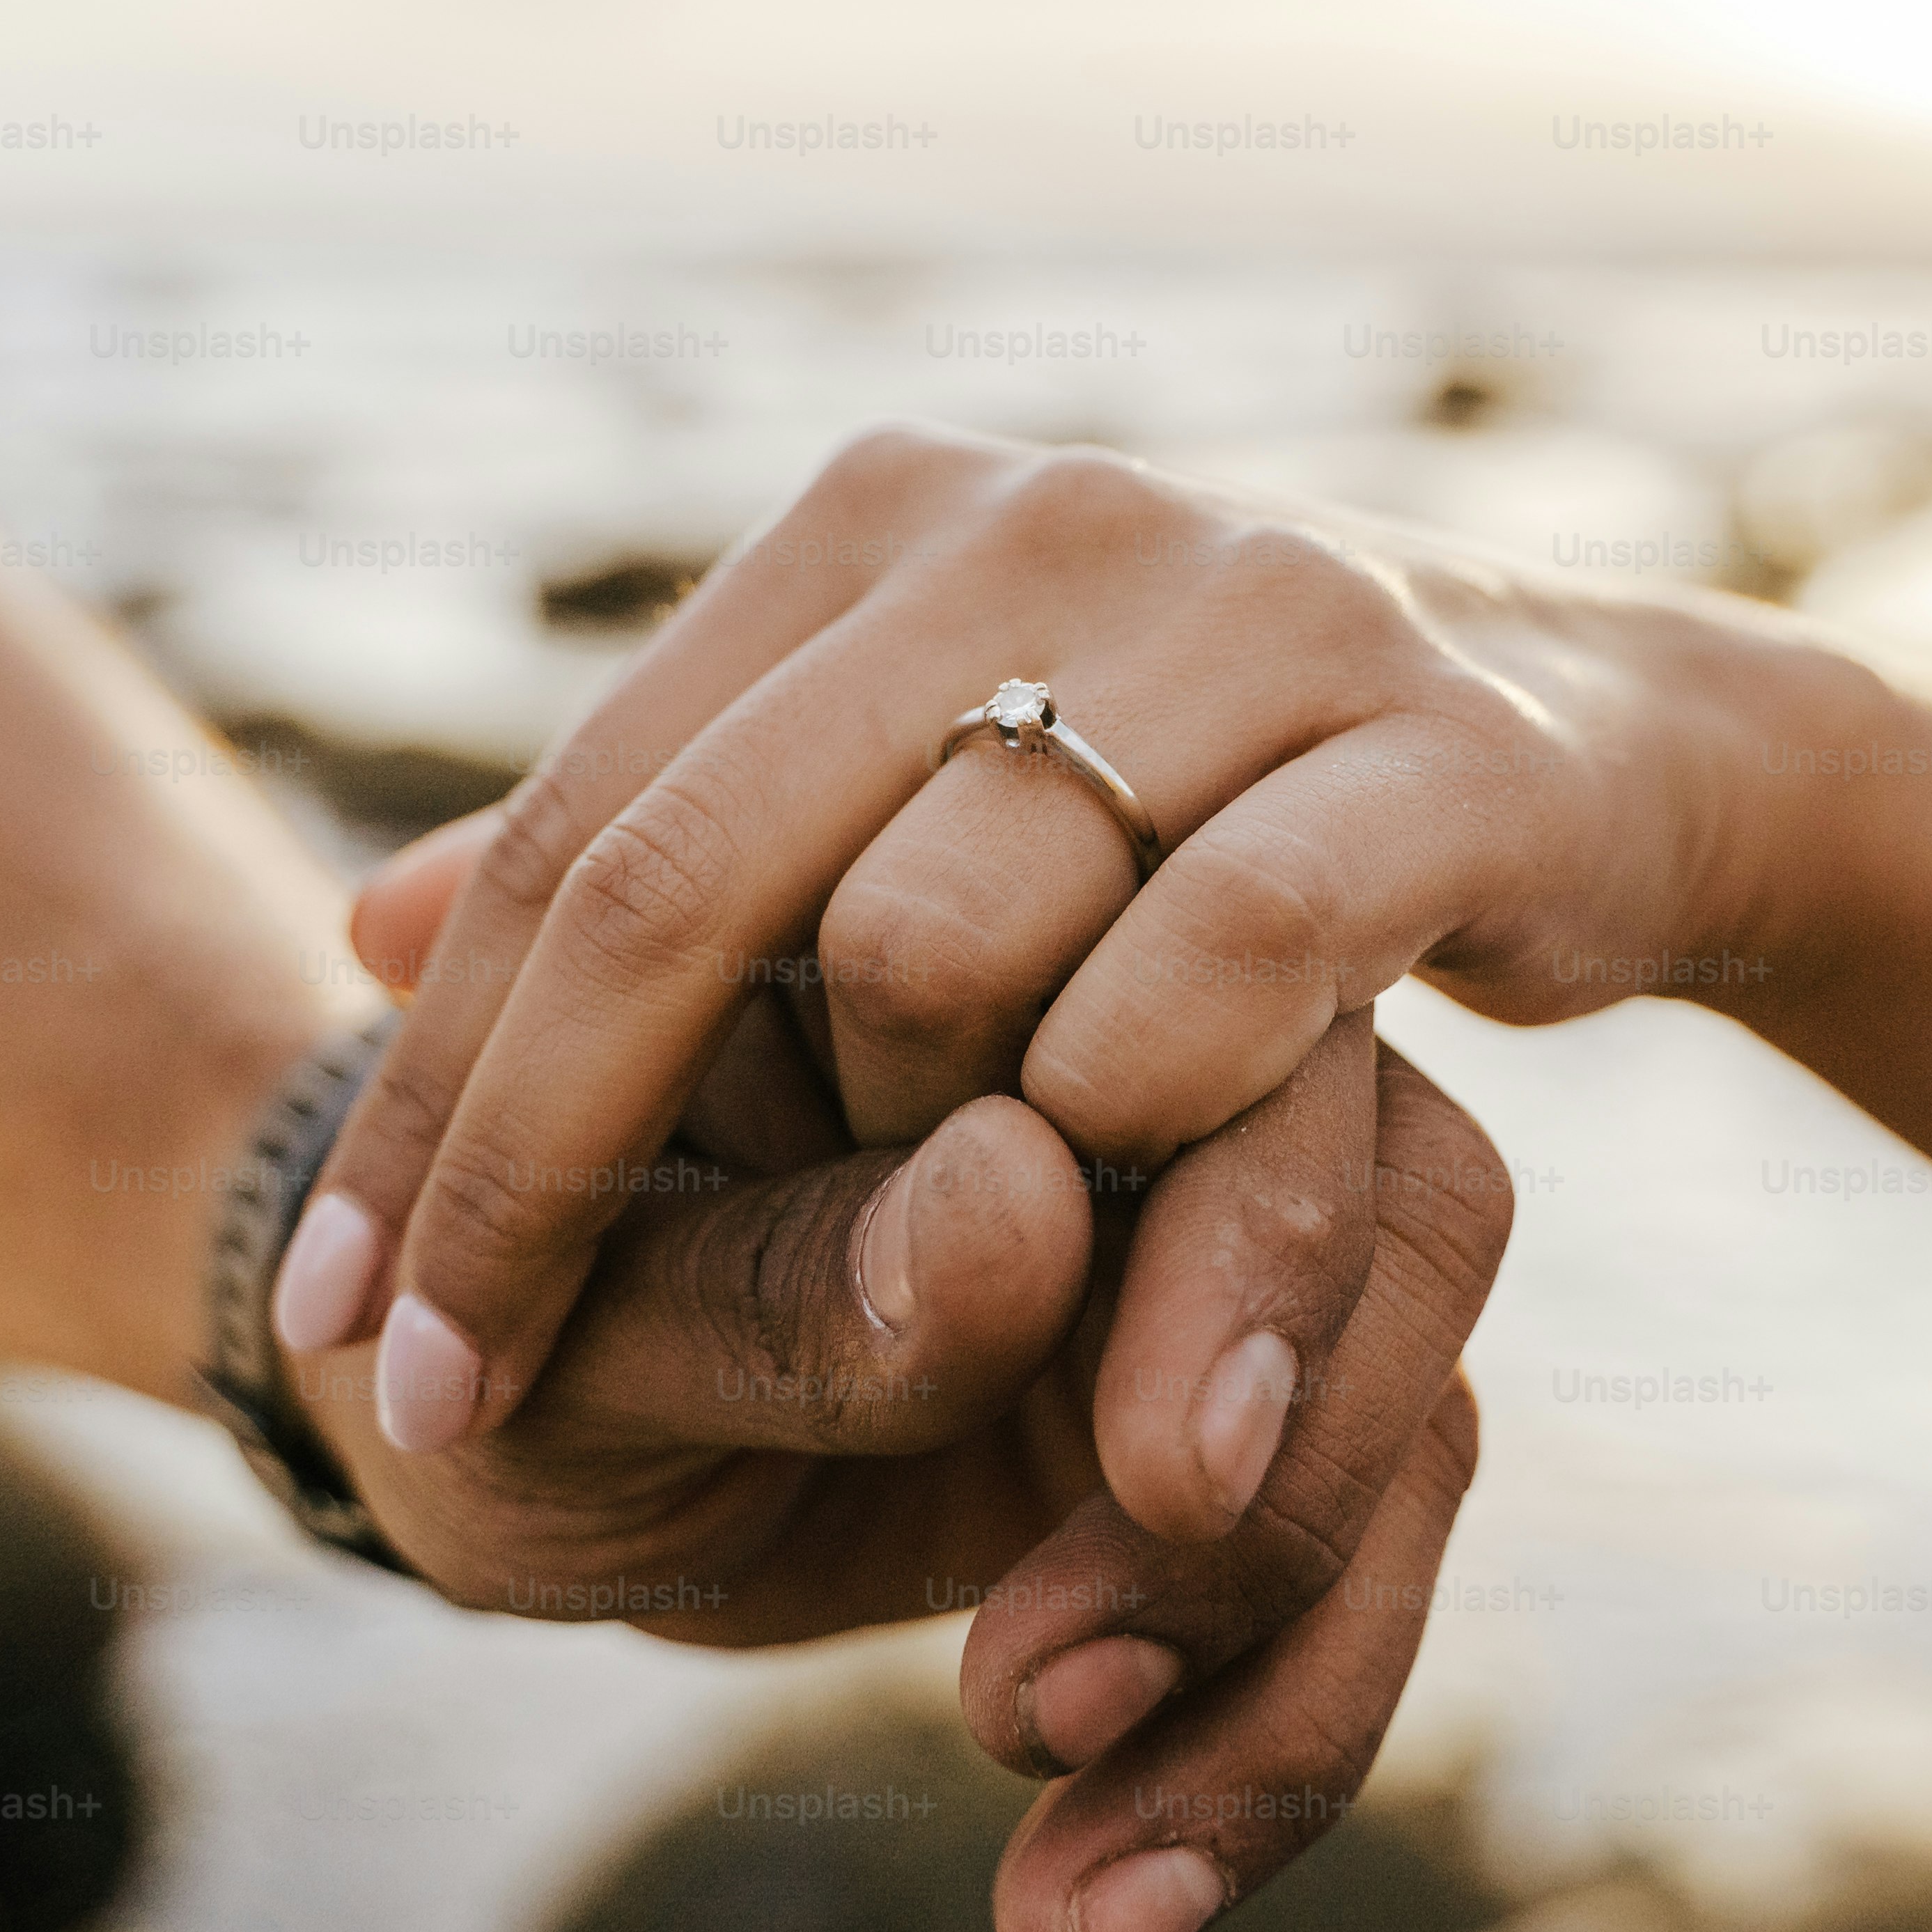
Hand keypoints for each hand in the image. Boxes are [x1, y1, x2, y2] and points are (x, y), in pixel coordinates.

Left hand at [294, 908, 1509, 1931]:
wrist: (466, 1432)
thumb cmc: (478, 1334)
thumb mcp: (559, 1340)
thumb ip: (771, 1276)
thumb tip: (1030, 1201)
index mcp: (964, 928)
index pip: (1192, 1003)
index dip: (1211, 1244)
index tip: (1140, 1475)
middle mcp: (1137, 1030)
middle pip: (1380, 1187)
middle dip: (1274, 1469)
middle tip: (1049, 1693)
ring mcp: (1211, 1219)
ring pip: (1405, 1388)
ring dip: (1274, 1658)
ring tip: (1068, 1908)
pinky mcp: (1243, 1406)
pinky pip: (1349, 1565)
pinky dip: (1255, 1756)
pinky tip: (1094, 1920)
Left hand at [317, 422, 1842, 1440]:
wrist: (1589, 739)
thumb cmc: (1202, 806)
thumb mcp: (920, 797)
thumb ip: (676, 847)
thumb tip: (361, 925)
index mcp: (876, 520)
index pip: (585, 822)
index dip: (441, 1081)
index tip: (342, 1316)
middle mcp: (1035, 519)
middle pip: (695, 878)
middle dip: (541, 1168)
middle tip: (438, 1412)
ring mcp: (1250, 603)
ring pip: (946, 927)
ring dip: (859, 1179)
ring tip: (814, 1354)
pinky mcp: (1444, 737)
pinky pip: (1240, 949)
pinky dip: (1122, 1115)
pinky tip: (1060, 1262)